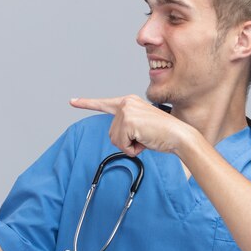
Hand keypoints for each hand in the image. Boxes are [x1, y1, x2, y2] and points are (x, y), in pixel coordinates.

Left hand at [70, 95, 190, 155]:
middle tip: (144, 137)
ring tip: (146, 138)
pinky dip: (133, 149)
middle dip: (126, 141)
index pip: (103, 103)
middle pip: (111, 132)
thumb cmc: (163, 134)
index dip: (86, 103)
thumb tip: (117, 136)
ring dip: (130, 145)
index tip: (72, 101)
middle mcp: (126, 103)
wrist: (178, 135)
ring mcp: (126, 111)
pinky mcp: (128, 121)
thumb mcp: (141, 126)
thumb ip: (127, 126)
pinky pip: (122, 144)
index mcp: (129, 101)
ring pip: (115, 140)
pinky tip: (145, 141)